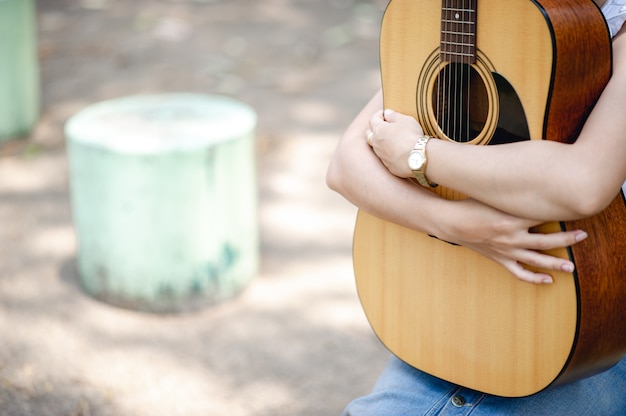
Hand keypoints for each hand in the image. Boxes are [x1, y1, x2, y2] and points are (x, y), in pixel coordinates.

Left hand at [366, 109, 424, 177]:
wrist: (418, 157)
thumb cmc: (411, 135)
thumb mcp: (405, 120)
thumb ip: (394, 115)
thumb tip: (387, 113)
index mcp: (379, 130)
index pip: (373, 119)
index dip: (379, 115)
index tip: (384, 114)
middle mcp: (376, 143)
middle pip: (369, 134)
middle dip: (374, 129)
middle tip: (384, 126)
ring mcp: (381, 156)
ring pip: (376, 147)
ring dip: (381, 142)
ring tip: (392, 139)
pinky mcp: (388, 165)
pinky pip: (385, 157)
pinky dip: (388, 153)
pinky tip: (398, 151)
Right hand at [437, 198, 587, 283]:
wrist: (451, 222)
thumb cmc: (471, 206)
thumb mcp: (493, 197)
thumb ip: (513, 196)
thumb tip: (532, 188)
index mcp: (511, 219)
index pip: (542, 217)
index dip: (561, 215)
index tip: (576, 212)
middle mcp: (511, 237)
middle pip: (546, 241)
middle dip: (566, 239)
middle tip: (583, 236)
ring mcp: (506, 250)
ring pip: (536, 260)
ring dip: (555, 264)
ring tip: (571, 268)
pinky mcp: (500, 259)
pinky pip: (519, 272)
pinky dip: (534, 278)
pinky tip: (548, 280)